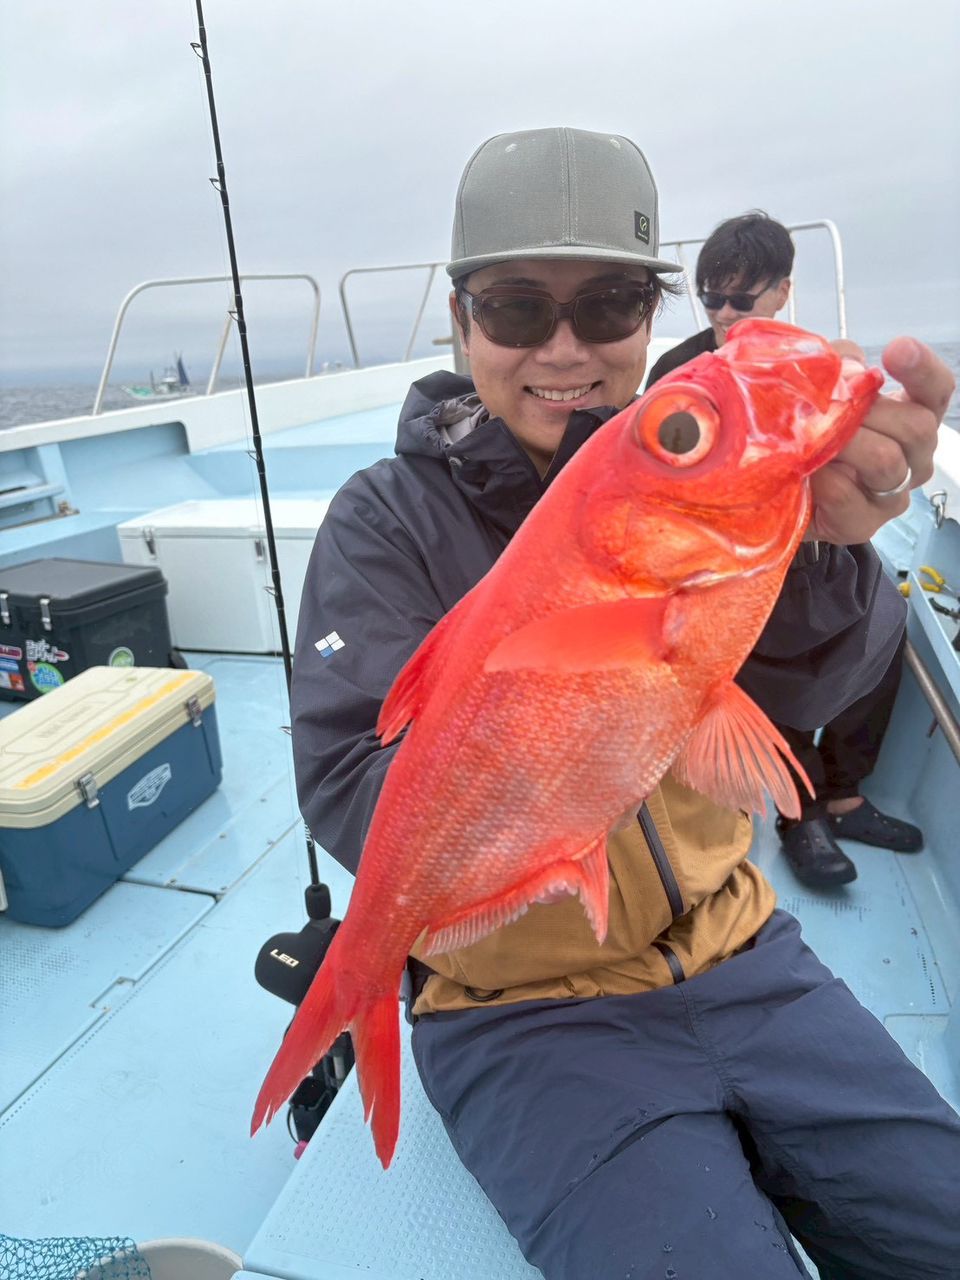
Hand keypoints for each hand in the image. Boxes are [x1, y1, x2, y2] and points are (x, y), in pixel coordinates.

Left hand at [807, 337, 953, 543]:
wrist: (767, 491)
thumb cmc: (800, 436)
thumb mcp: (817, 391)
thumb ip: (836, 366)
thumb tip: (848, 364)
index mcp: (909, 418)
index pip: (936, 391)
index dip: (923, 368)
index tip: (895, 349)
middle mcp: (912, 458)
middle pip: (918, 427)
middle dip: (869, 411)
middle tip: (828, 410)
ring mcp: (892, 496)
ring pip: (888, 461)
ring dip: (845, 443)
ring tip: (812, 441)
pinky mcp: (861, 525)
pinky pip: (848, 495)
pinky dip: (823, 478)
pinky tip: (807, 472)